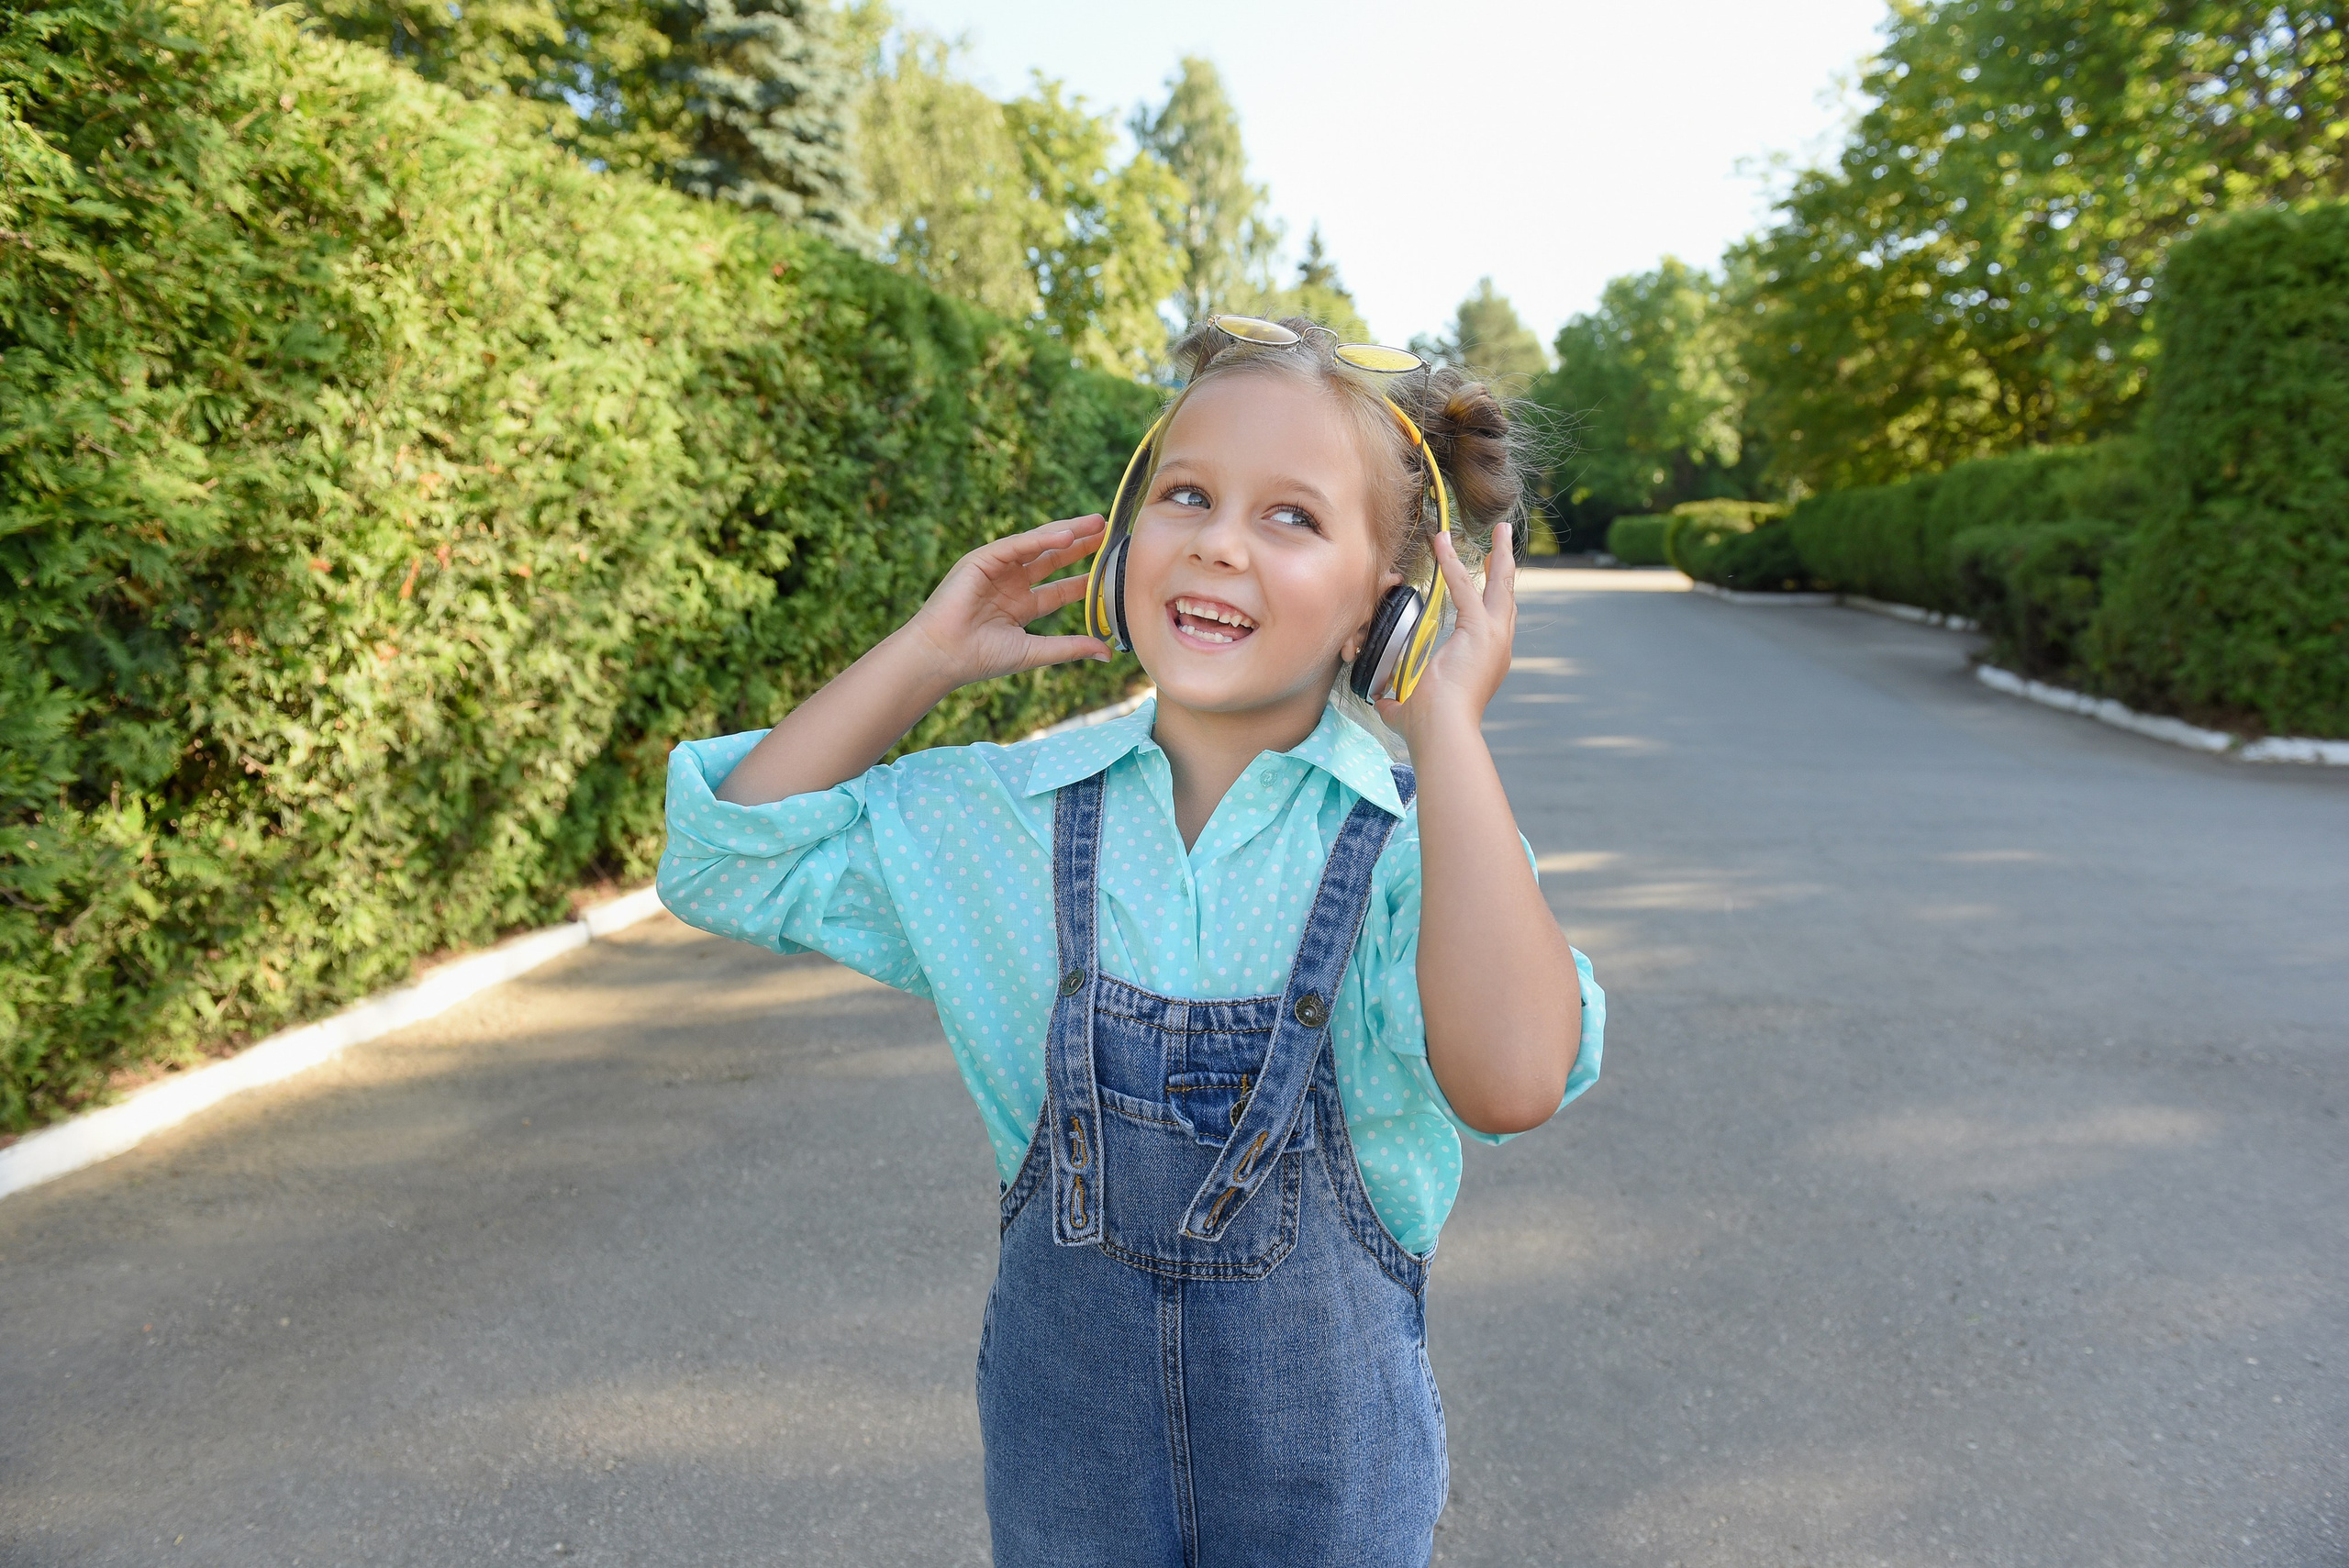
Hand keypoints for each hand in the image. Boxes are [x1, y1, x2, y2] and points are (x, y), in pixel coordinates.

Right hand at [900, 515, 1111, 689]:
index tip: (1110, 568)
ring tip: (1095, 523)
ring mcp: (996, 570)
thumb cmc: (981, 658)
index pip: (1059, 588)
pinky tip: (1066, 535)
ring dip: (1066, 533)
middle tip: (1106, 532)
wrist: (944, 656)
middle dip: (1079, 545)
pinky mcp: (981, 560)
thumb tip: (1107, 654)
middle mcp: (1009, 585)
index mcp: (1019, 606)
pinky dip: (1041, 539)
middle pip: (1051, 559)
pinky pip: (1016, 544)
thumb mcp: (1035, 651)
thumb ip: (1070, 648)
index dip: (1083, 578)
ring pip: (1037, 545)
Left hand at [1375, 518, 1516, 751]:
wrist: (1442, 733)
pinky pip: (1465, 589)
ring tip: (1498, 530)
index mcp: (1486, 663)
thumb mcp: (1410, 707)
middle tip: (1502, 541)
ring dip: (1498, 555)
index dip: (1490, 596)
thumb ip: (1398, 699)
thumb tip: (1382, 701)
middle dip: (1504, 567)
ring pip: (1500, 586)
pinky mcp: (1481, 631)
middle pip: (1506, 597)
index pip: (1491, 620)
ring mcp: (1494, 639)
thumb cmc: (1429, 728)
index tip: (1487, 573)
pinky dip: (1452, 564)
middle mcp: (1497, 648)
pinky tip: (1442, 543)